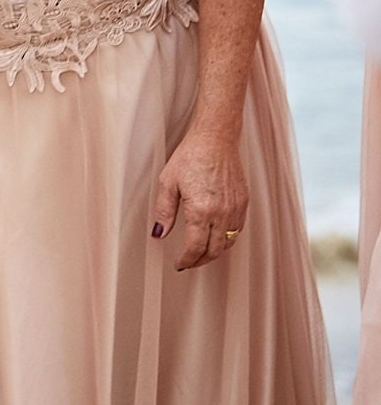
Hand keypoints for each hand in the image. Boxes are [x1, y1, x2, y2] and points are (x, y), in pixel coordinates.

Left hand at [151, 127, 249, 270]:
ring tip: (200, 253)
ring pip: (228, 243)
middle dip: (200, 261)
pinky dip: (226, 239)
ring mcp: (236, 209)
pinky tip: (215, 236)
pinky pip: (237, 230)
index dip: (187, 260)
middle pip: (214, 250)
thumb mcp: (168, 183)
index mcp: (201, 210)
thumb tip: (159, 235)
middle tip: (188, 262)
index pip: (196, 247)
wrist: (215, 140)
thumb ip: (163, 212)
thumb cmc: (189, 157)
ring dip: (215, 252)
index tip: (179, 264)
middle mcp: (222, 213)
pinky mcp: (244, 203)